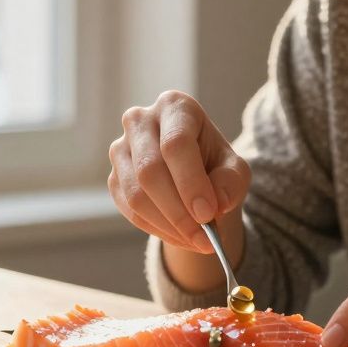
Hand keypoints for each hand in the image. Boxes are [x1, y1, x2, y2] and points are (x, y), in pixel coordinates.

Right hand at [108, 91, 250, 253]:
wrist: (193, 175)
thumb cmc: (214, 164)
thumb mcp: (234, 169)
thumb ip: (231, 182)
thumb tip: (217, 204)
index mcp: (174, 106)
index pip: (175, 143)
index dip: (190, 181)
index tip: (207, 213)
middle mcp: (140, 121)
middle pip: (150, 170)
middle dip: (178, 210)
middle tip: (204, 237)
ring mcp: (121, 149)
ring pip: (136, 194)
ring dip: (168, 225)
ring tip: (197, 240)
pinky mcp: (113, 178)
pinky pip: (129, 210)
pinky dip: (157, 229)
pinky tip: (180, 236)